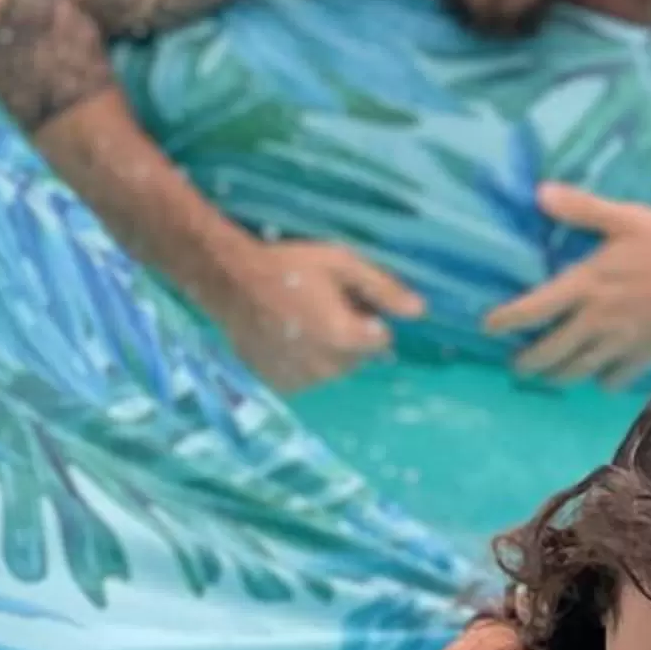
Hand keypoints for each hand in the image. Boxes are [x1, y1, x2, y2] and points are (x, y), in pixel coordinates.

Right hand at [220, 235, 423, 392]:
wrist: (229, 281)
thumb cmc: (289, 265)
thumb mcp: (341, 264)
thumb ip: (383, 289)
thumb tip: (421, 311)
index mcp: (345, 338)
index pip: (382, 340)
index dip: (370, 318)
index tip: (348, 300)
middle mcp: (326, 368)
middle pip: (358, 357)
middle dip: (350, 335)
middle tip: (322, 306)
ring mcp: (300, 380)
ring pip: (333, 369)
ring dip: (327, 350)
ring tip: (301, 320)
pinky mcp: (278, 385)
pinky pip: (307, 377)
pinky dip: (303, 362)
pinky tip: (286, 336)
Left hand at [483, 185, 650, 387]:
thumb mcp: (627, 219)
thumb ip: (582, 209)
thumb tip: (539, 192)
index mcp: (586, 286)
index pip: (531, 310)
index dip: (504, 321)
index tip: (487, 327)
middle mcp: (595, 321)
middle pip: (548, 354)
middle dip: (527, 362)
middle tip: (516, 362)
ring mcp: (618, 345)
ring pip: (575, 372)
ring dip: (556, 376)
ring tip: (547, 374)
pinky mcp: (641, 359)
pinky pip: (611, 380)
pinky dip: (599, 380)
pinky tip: (598, 373)